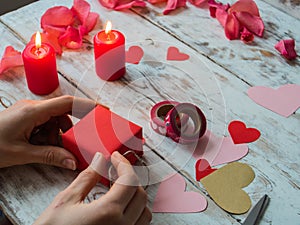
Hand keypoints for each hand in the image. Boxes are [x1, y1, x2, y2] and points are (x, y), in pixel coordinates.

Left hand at [0, 95, 96, 168]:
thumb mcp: (21, 153)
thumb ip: (49, 156)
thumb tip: (72, 162)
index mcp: (33, 111)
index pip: (67, 103)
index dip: (87, 105)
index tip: (103, 110)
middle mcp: (33, 107)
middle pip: (63, 112)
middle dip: (70, 128)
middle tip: (75, 142)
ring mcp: (29, 112)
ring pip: (54, 119)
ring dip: (58, 133)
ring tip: (50, 148)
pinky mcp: (25, 117)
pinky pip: (45, 123)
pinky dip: (49, 134)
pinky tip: (41, 146)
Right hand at [34, 151, 151, 224]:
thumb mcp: (66, 201)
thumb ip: (87, 178)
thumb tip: (99, 160)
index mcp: (108, 213)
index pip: (129, 180)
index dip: (124, 164)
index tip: (116, 157)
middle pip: (140, 194)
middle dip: (129, 177)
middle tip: (115, 169)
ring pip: (144, 211)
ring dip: (135, 195)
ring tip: (119, 187)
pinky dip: (135, 211)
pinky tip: (119, 206)